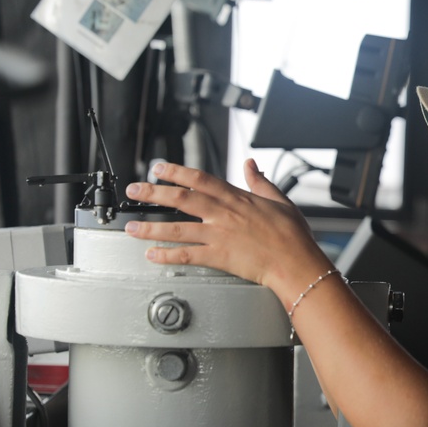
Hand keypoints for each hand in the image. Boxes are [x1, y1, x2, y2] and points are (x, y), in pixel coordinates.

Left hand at [124, 160, 331, 301]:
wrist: (297, 262)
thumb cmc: (292, 236)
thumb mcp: (279, 200)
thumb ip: (260, 182)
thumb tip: (251, 164)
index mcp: (237, 198)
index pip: (199, 178)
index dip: (176, 172)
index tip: (159, 168)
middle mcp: (224, 214)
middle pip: (181, 198)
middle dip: (153, 192)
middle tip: (134, 190)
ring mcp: (219, 236)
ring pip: (177, 228)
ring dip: (151, 227)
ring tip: (131, 227)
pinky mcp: (220, 257)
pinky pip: (187, 255)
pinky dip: (167, 255)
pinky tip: (152, 255)